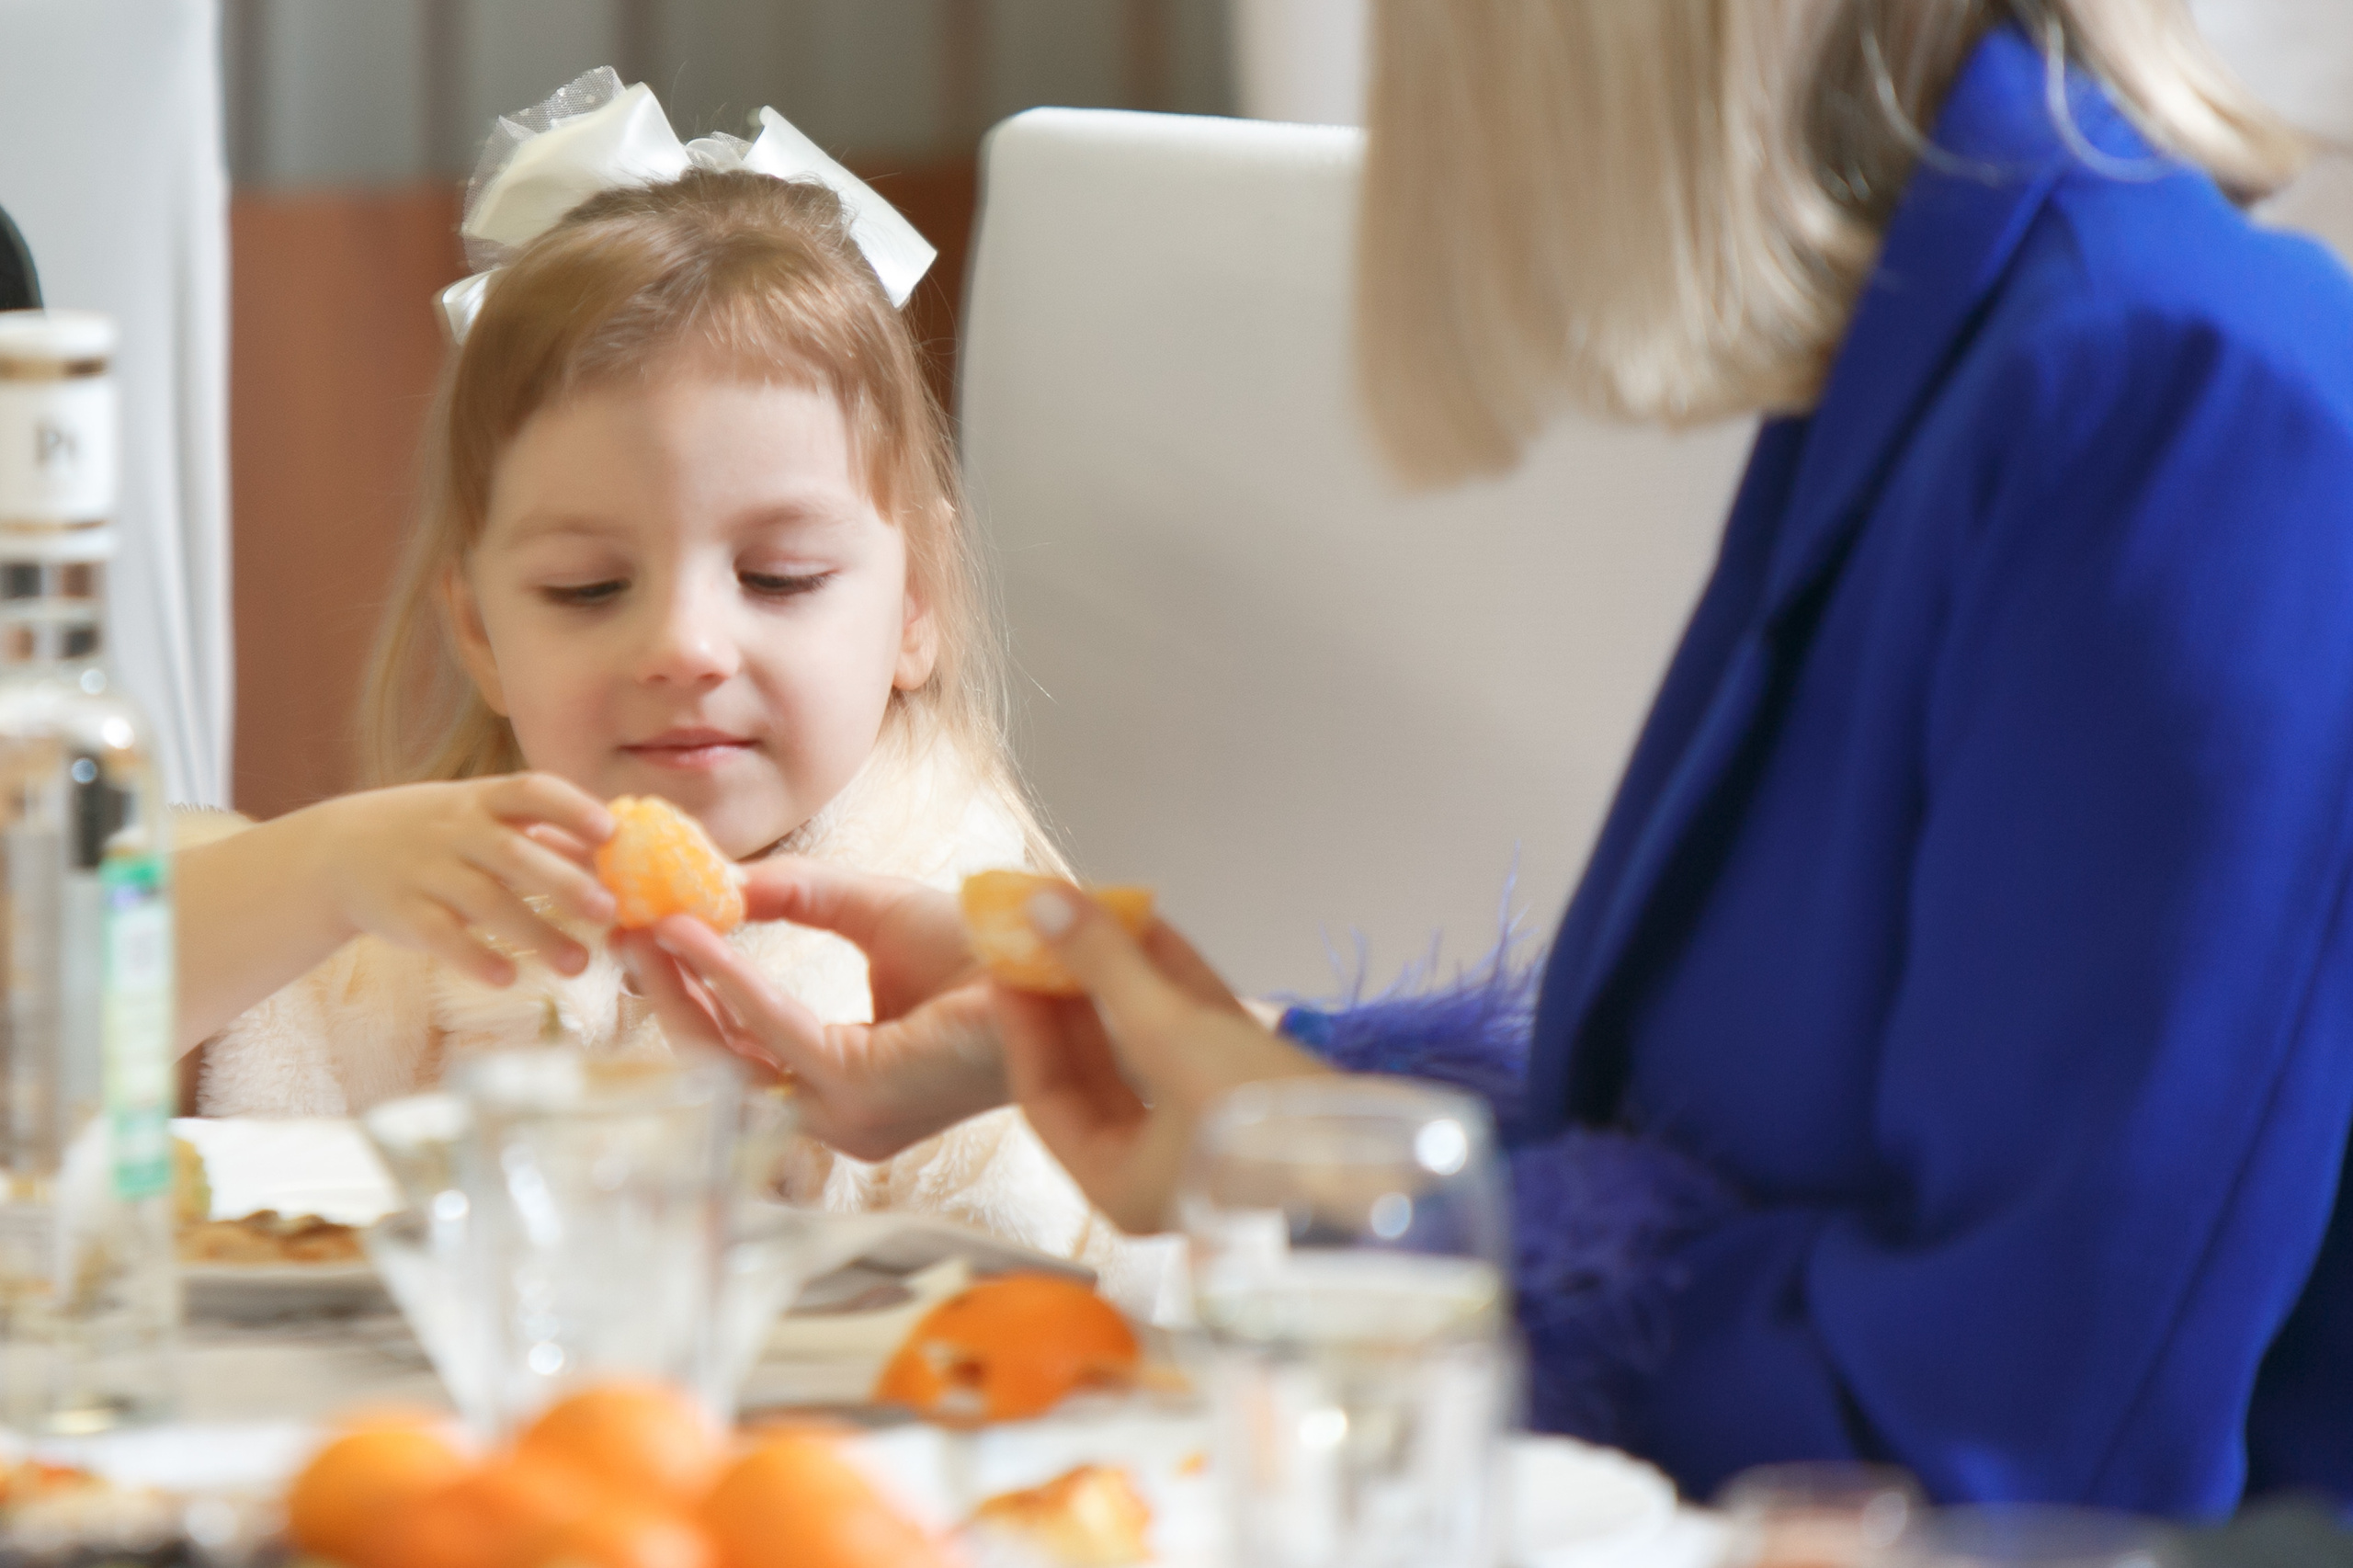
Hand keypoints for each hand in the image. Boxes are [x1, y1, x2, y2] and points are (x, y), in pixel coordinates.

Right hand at [295, 774, 616, 985]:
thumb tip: (621, 851)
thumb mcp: (480, 817)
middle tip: (609, 912)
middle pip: (515, 855)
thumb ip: (544, 833)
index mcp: (481, 799)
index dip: (572, 808)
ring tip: (578, 965)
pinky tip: (509, 978)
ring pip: (485, 902)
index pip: (531, 791)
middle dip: (564, 883)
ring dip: (535, 934)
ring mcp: (425, 871)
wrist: (338, 852)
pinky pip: (440, 936)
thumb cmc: (438, 834)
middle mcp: (454, 831)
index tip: (612, 831)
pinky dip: (475, 957)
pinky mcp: (401, 913)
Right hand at [617, 860, 1005, 1159]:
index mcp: (841, 1088)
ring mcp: (849, 1113)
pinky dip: (729, 981)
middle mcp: (839, 1117)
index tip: (644, 934)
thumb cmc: (984, 951)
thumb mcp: (868, 913)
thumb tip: (720, 886)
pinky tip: (695, 936)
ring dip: (682, 986)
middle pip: (717, 1065)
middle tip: (625, 930)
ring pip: (731, 1056)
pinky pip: (773, 1031)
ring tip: (648, 925)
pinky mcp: (863, 1088)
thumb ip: (796, 899)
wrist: (1055, 958)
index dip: (685, 993)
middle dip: (665, 995)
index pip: (739, 1050)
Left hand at [994, 889, 1327, 1232]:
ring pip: (1149, 1045)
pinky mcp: (1258, 1096)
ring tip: (1099, 910)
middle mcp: (1158, 1167)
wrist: (1391, 1159)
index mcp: (1118, 1184)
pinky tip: (1156, 924)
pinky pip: (1200, 1035)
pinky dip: (1178, 984)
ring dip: (1127, 977)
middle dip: (1073, 995)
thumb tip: (1042, 903)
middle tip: (1045, 931)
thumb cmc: (1263, 1123)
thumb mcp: (1172, 1038)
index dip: (1023, 1023)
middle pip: (1095, 1069)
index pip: (1044, 1096)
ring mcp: (1211, 1132)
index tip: (1007, 959)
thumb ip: (1106, 967)